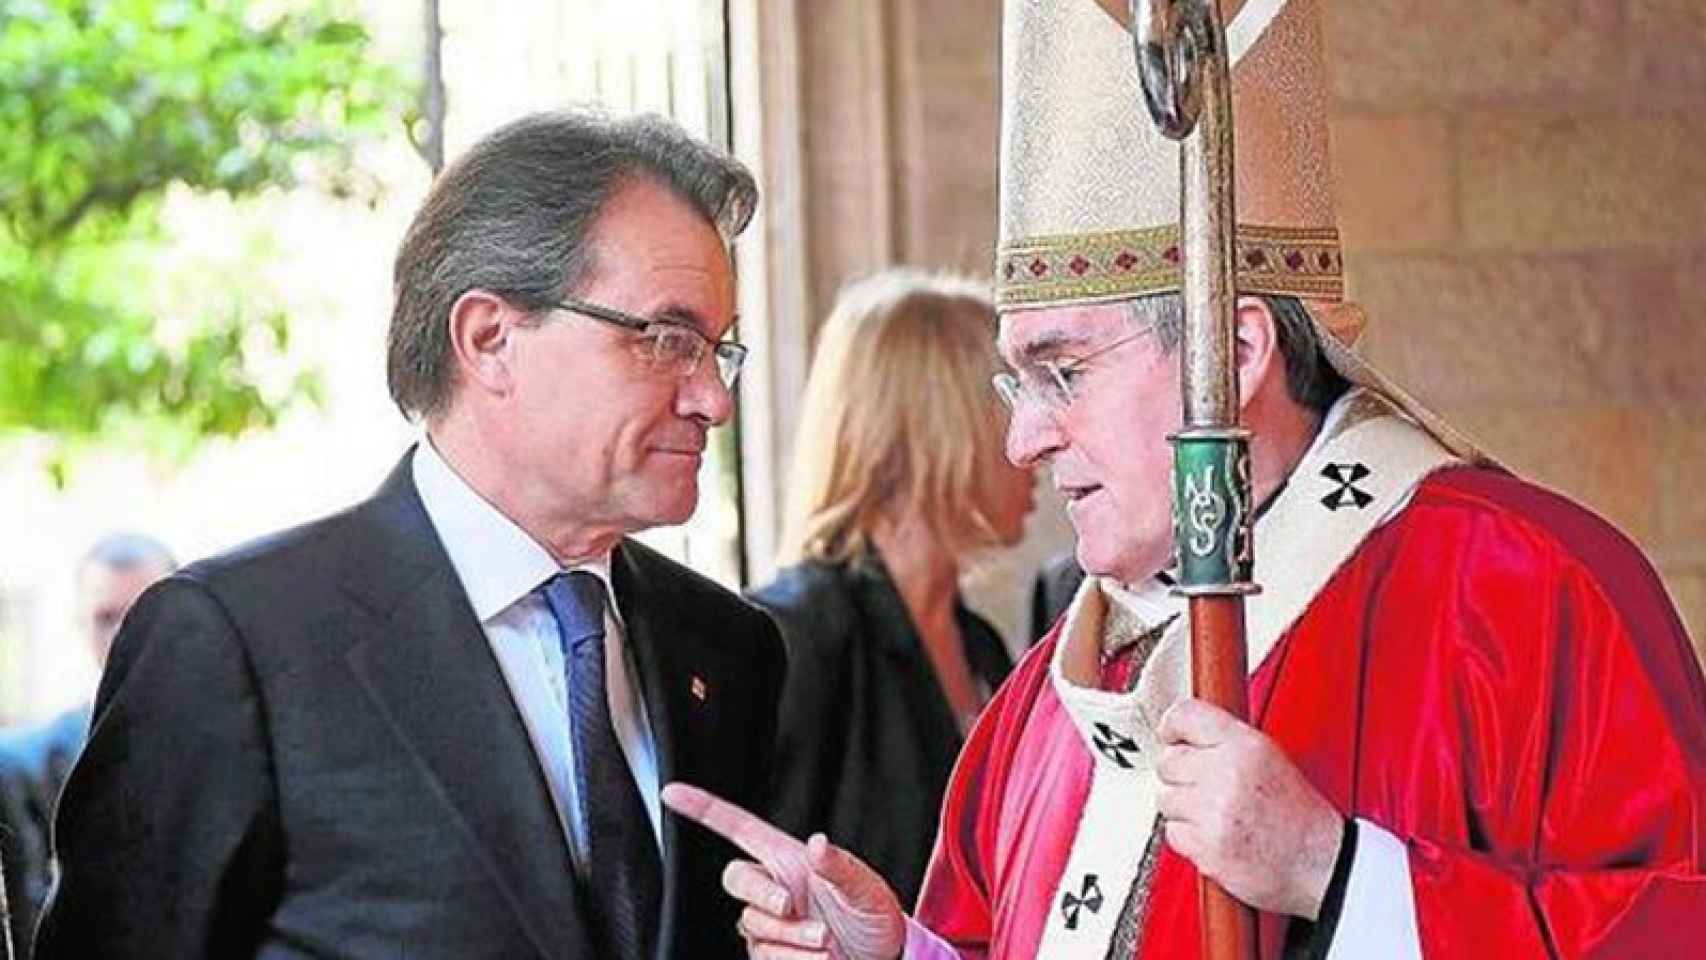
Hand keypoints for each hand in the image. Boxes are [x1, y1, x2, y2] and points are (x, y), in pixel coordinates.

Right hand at [662, 782, 905, 959]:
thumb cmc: (874, 918)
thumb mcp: (868, 889)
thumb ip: (841, 867)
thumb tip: (818, 843)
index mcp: (790, 859)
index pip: (738, 828)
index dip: (704, 809)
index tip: (671, 792)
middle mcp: (775, 887)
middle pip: (736, 878)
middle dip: (762, 895)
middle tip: (793, 907)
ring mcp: (770, 923)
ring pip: (753, 925)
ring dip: (791, 937)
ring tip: (827, 942)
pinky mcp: (771, 955)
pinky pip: (765, 956)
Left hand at [1155, 698, 1342, 918]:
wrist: (1322, 864)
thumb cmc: (1300, 816)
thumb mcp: (1271, 759)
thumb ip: (1228, 742)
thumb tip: (1187, 735)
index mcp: (1246, 746)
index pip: (1186, 715)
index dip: (1172, 725)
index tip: (1170, 735)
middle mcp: (1227, 773)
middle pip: (1168, 760)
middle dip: (1181, 774)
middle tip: (1204, 787)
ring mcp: (1214, 811)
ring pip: (1166, 798)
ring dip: (1183, 808)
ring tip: (1214, 814)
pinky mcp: (1206, 846)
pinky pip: (1173, 831)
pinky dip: (1188, 836)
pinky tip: (1214, 835)